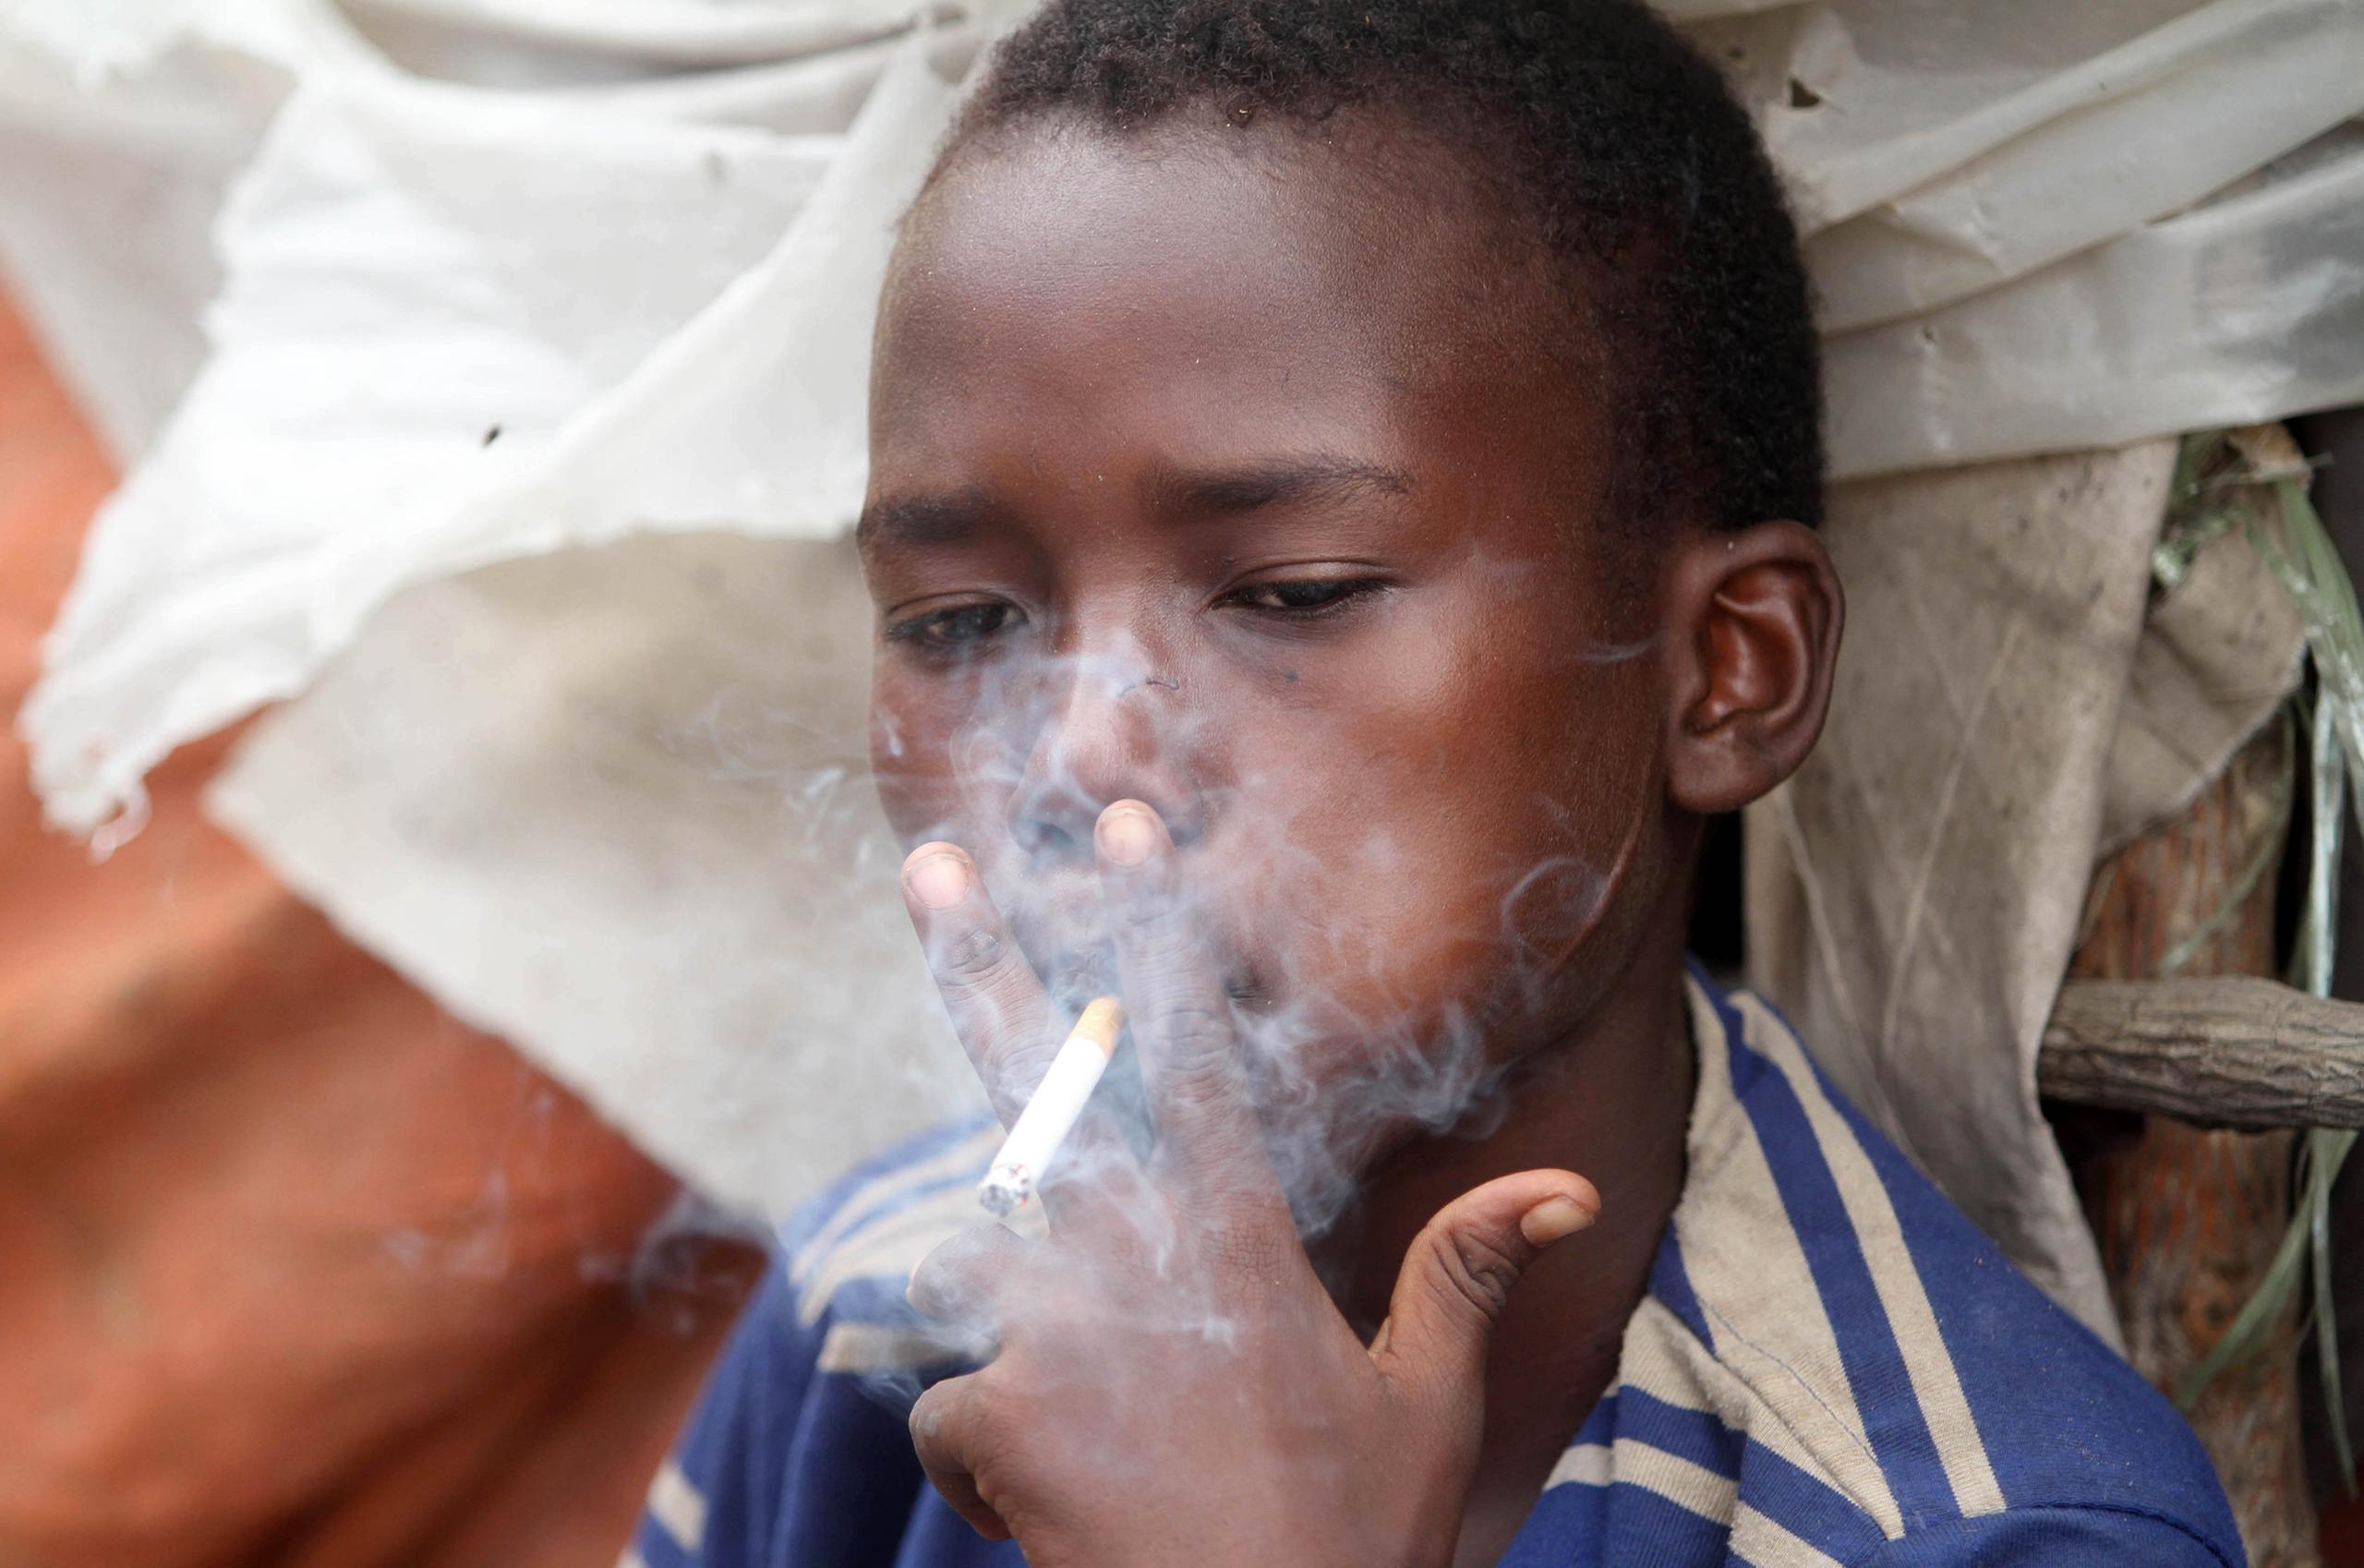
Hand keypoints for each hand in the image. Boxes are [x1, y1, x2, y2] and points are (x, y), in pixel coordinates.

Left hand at [895, 800, 1599, 1567]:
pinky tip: (1055, 1512)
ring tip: (1102, 1448)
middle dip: (986, 965)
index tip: (1126, 834)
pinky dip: (994, 1448)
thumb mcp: (1427, 1407)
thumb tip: (1571, 1189)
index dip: (1155, 936)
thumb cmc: (1351, 1543)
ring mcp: (1054, 1327)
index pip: (1192, 1054)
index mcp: (1241, 1239)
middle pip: (1044, 1085)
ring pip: (992, 1275)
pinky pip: (958, 1401)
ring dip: (1016, 1336)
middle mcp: (1137, 1258)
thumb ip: (1465, 1275)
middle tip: (937, 869)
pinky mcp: (991, 1407)